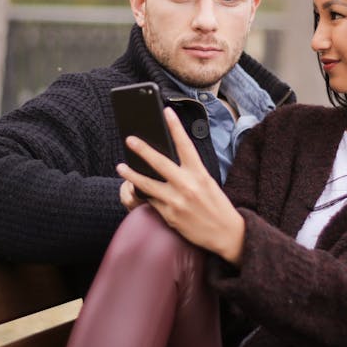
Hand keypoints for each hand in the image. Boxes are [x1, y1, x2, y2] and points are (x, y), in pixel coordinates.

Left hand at [117, 108, 245, 264]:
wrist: (226, 234)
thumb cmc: (217, 206)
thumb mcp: (208, 183)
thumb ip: (190, 172)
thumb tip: (170, 162)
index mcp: (200, 174)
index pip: (185, 145)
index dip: (175, 127)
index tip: (166, 112)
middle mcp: (187, 185)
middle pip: (159, 163)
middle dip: (142, 149)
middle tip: (130, 139)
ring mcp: (176, 201)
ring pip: (147, 184)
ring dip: (131, 175)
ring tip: (121, 167)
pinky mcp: (169, 216)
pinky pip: (151, 202)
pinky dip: (144, 195)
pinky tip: (136, 190)